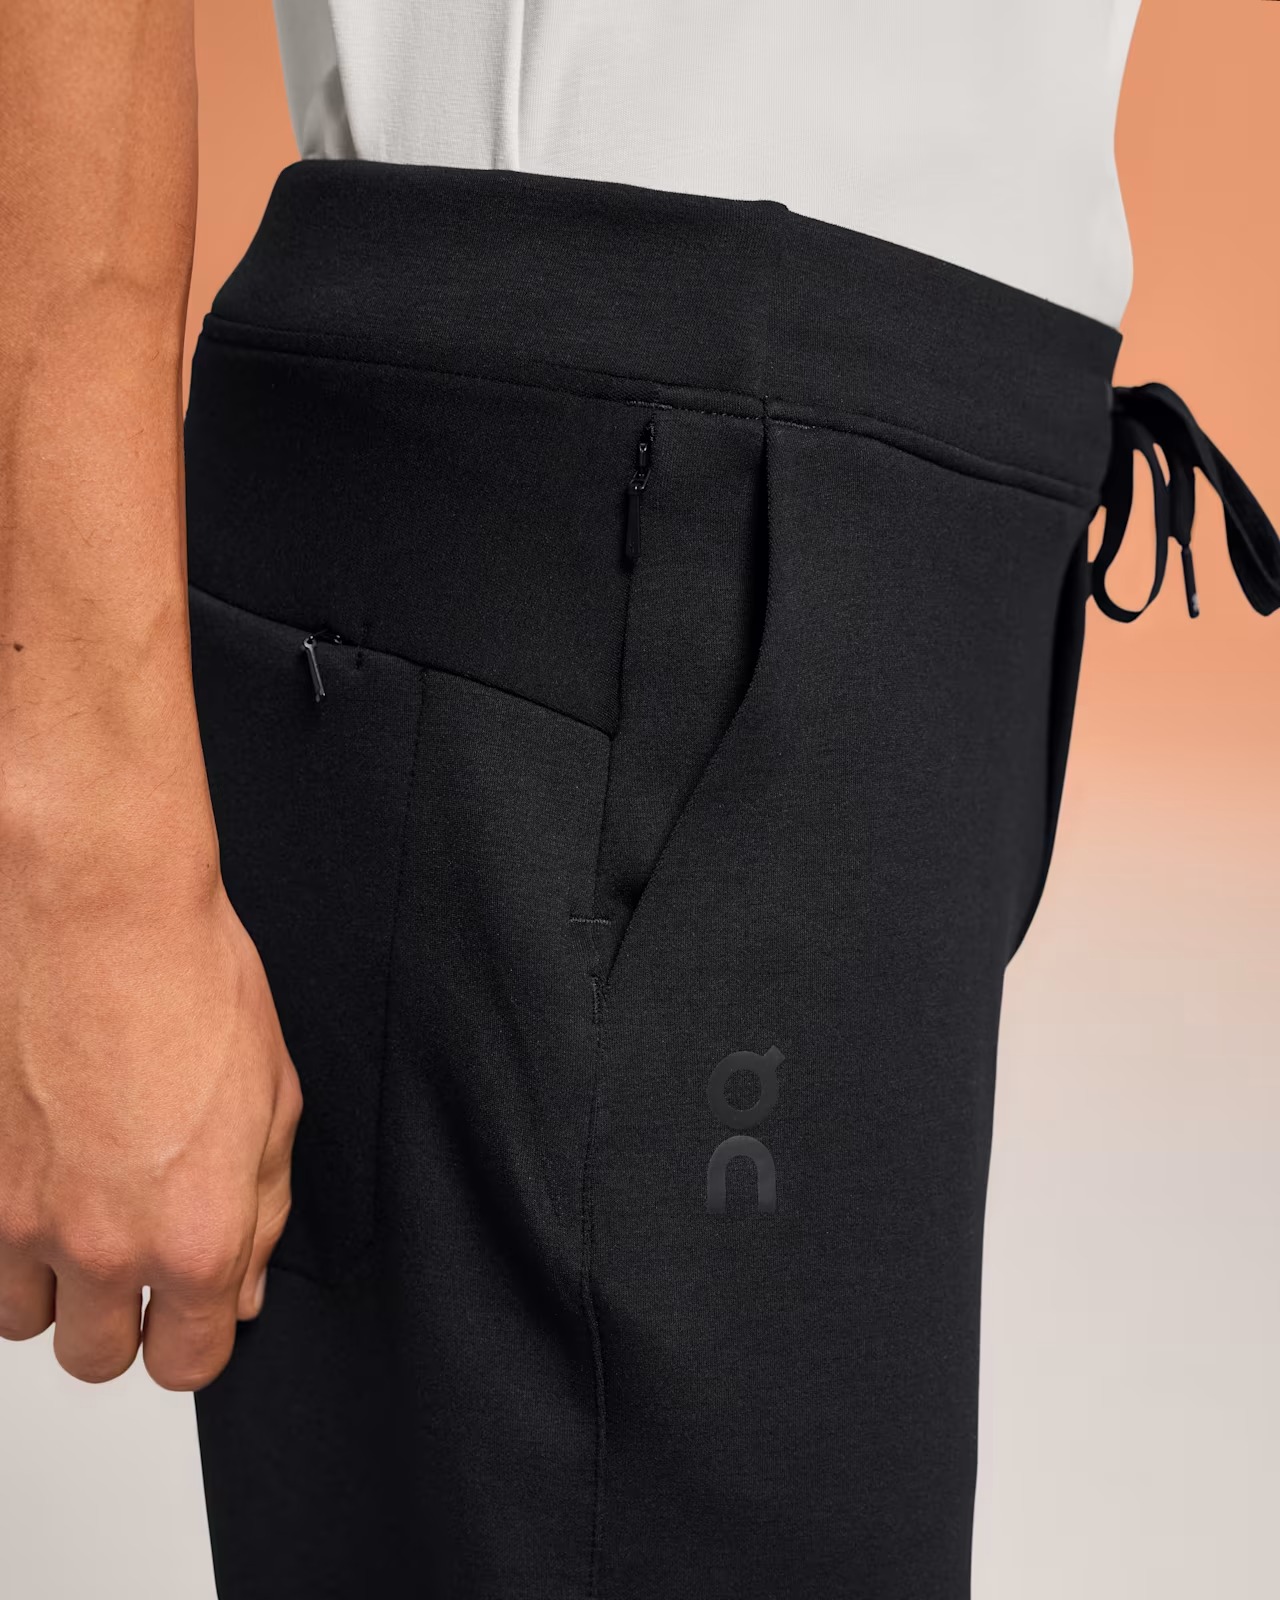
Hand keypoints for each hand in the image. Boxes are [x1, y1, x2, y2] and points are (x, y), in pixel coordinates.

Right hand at [0, 845, 301, 1389]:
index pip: (188, 1361)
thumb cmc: (192, 984)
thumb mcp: (272, 1101)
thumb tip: (240, 1287)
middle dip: (123, 1320)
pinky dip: (4, 1240)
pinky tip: (38, 1180)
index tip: (191, 1309)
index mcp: (194, 1237)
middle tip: (137, 1257)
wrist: (99, 912)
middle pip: (97, 1357)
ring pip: (23, 1319)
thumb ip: (260, 1212)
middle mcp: (100, 1244)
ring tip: (81, 1215)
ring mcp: (17, 1216)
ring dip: (54, 1286)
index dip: (195, 1335)